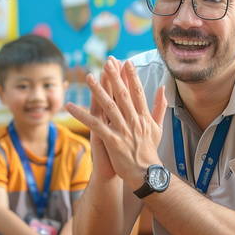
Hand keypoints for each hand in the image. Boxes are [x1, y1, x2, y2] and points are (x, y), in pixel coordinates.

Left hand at [66, 57, 166, 190]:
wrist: (146, 173)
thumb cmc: (150, 150)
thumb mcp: (158, 127)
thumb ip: (159, 106)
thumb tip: (163, 88)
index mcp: (143, 116)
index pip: (137, 92)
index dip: (131, 76)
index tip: (125, 62)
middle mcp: (133, 120)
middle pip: (122, 94)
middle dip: (114, 77)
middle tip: (107, 61)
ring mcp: (122, 130)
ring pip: (108, 106)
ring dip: (97, 90)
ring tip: (88, 77)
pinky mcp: (112, 140)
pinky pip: (94, 125)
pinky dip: (81, 115)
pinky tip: (70, 106)